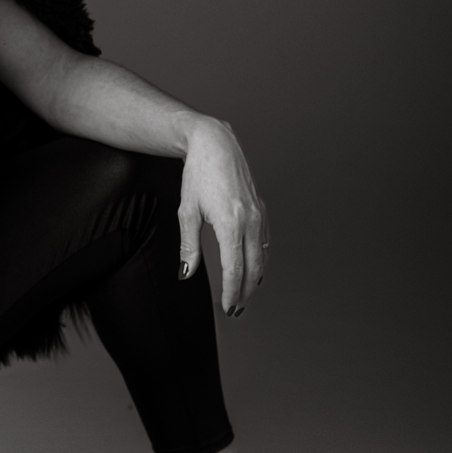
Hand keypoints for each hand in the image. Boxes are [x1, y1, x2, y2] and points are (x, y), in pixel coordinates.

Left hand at [177, 118, 268, 314]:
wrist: (215, 143)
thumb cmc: (197, 175)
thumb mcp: (187, 212)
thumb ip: (189, 246)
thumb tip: (187, 273)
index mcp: (230, 223)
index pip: (235, 269)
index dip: (232, 291)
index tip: (228, 307)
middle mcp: (250, 220)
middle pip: (254, 268)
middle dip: (246, 292)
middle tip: (236, 309)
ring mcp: (258, 214)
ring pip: (262, 256)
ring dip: (255, 278)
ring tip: (244, 294)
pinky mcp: (261, 208)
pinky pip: (264, 241)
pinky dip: (259, 259)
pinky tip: (252, 267)